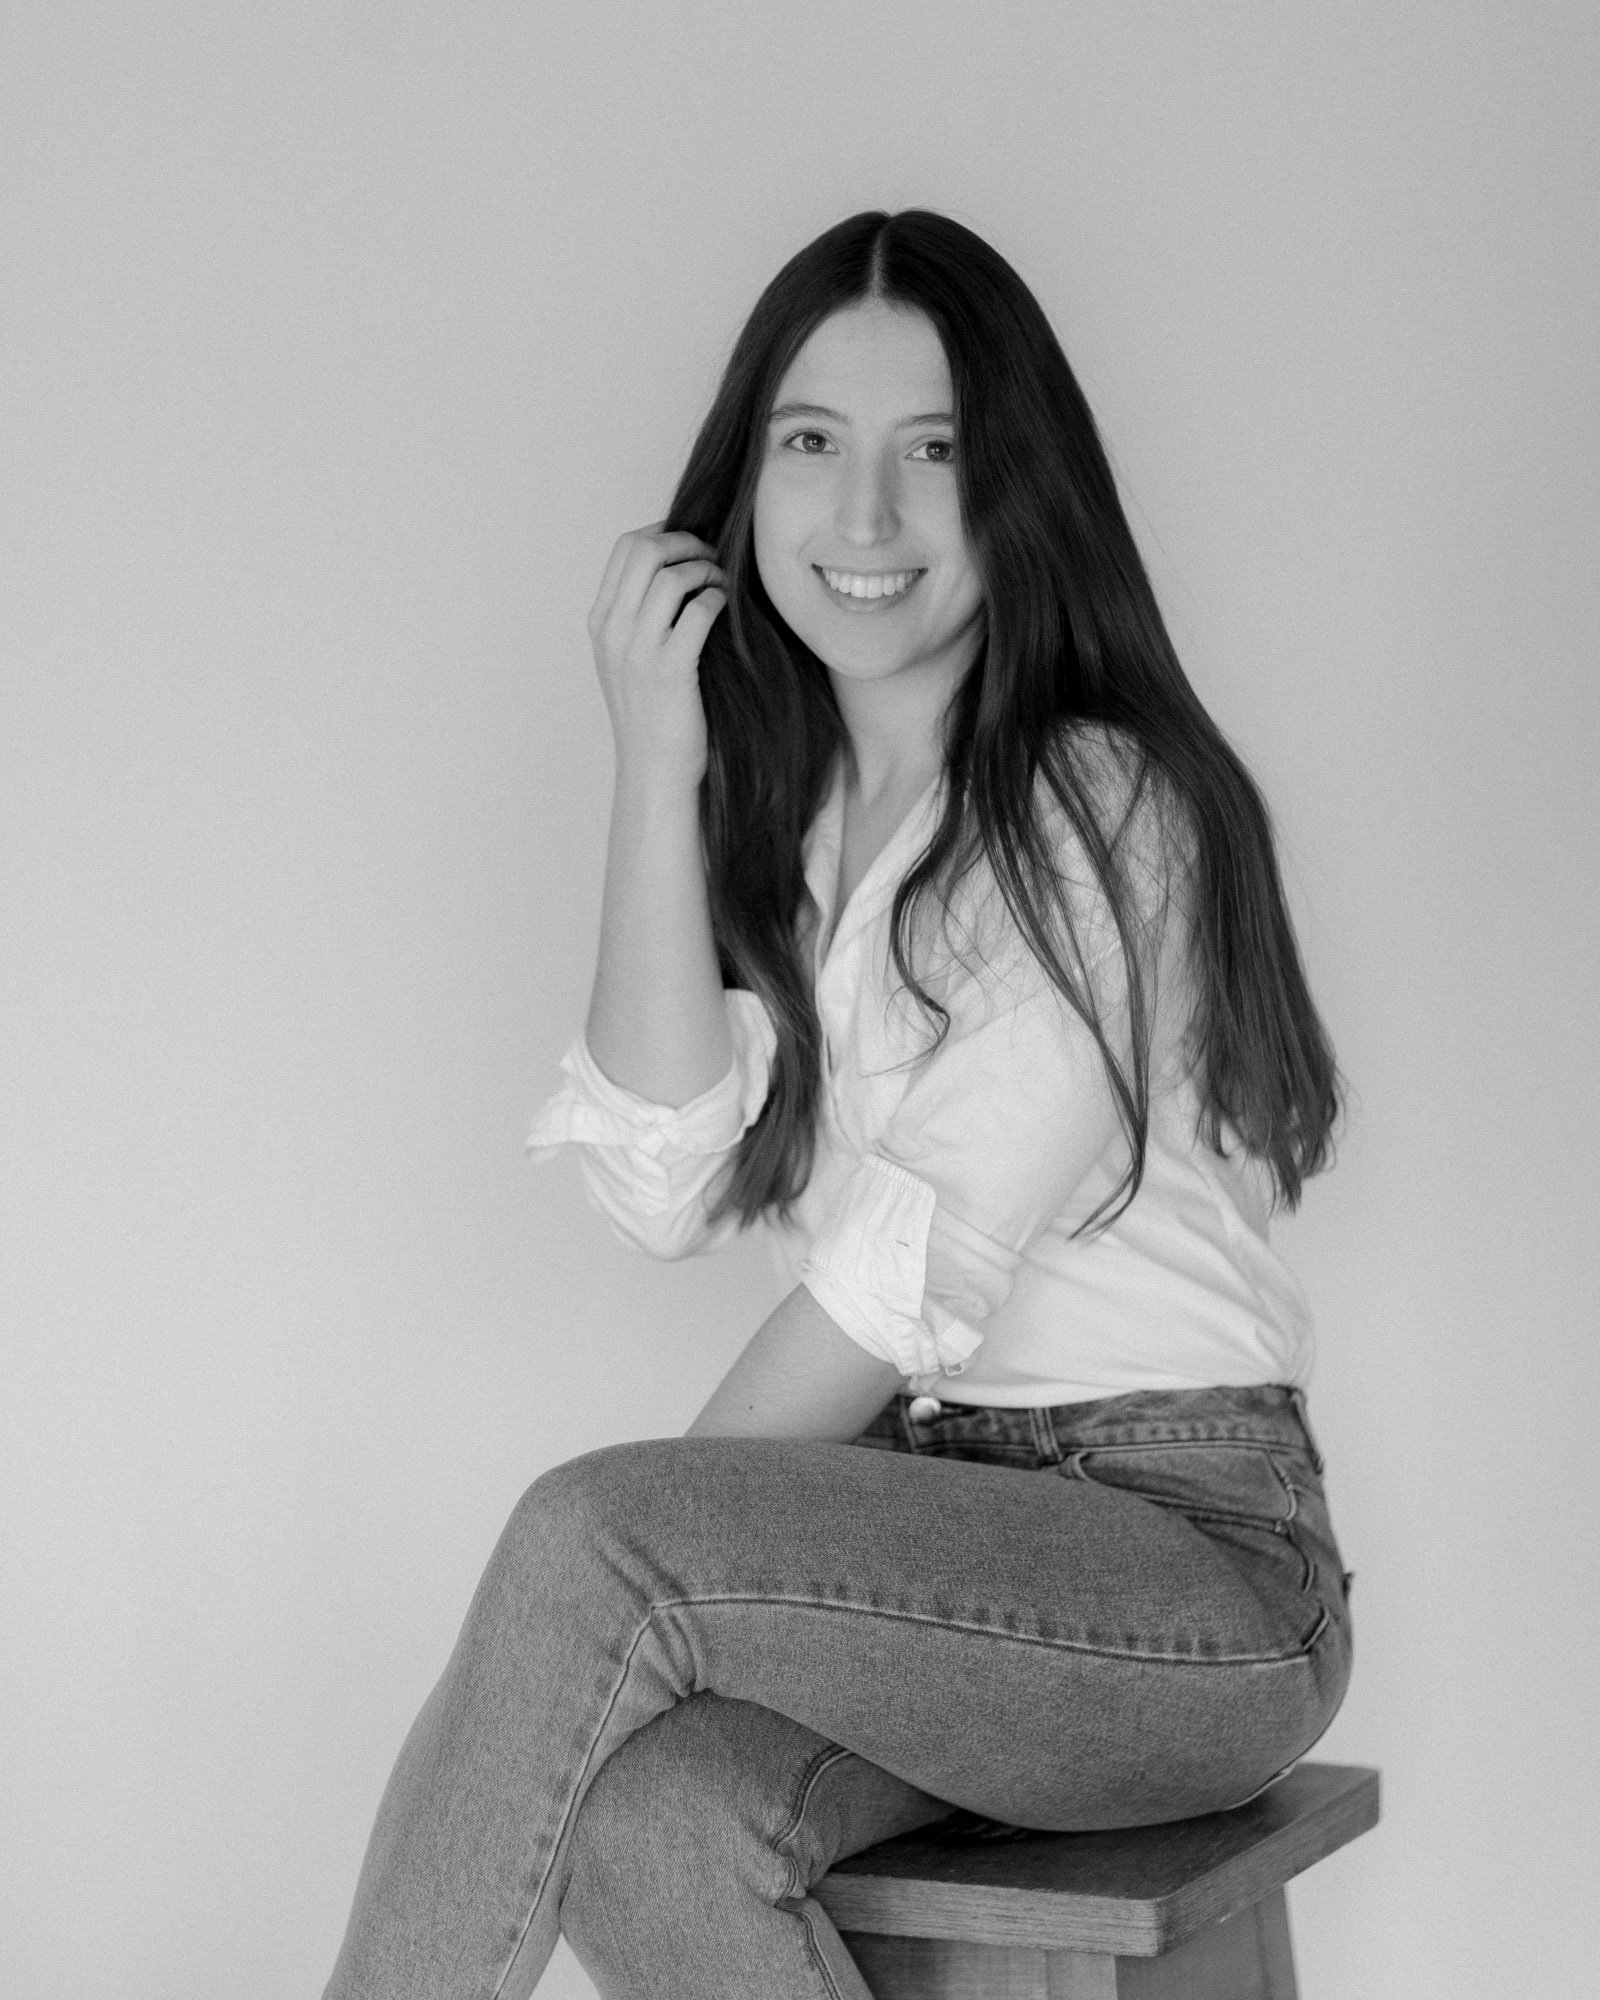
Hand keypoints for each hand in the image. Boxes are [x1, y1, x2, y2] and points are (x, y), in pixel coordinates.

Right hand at [587, 523, 726, 787]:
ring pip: (672, 576)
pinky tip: (725, 609)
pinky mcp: (671, 671)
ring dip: (706, 570)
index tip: (691, 546)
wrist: (655, 770)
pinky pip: (698, 610)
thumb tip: (672, 568)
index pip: (626, 547)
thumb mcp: (628, 659)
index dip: (666, 533)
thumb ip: (638, 615)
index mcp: (601, 622)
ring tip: (722, 585)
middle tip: (711, 558)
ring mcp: (638, 651)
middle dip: (687, 542)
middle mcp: (613, 631)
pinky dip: (717, 599)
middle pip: (645, 550)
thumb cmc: (652, 714)